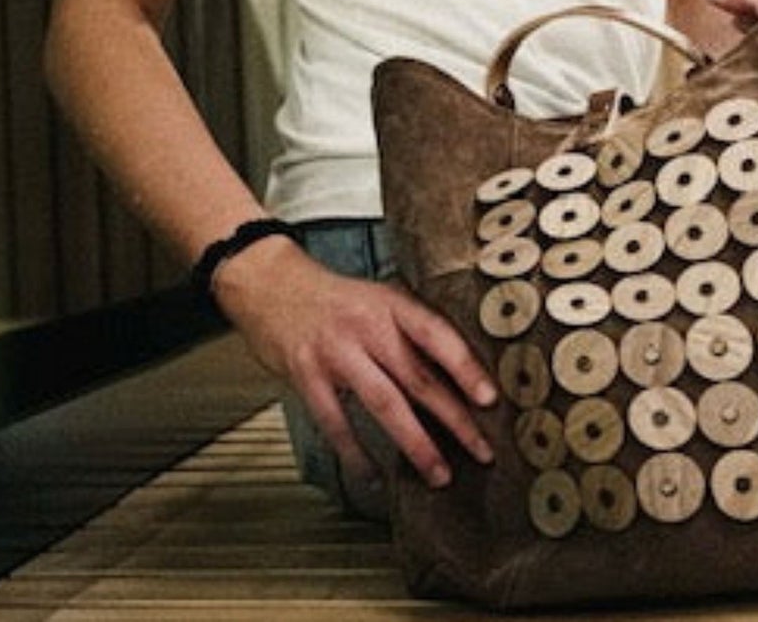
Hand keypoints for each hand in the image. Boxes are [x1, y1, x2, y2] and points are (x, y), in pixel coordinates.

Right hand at [212, 237, 496, 489]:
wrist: (268, 283)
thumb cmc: (332, 297)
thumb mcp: (375, 298)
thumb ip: (408, 331)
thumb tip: (457, 376)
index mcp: (388, 303)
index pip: (436, 334)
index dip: (465, 367)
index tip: (489, 398)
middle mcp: (365, 325)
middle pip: (418, 378)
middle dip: (454, 419)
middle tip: (482, 450)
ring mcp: (335, 351)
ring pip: (384, 404)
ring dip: (416, 444)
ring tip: (439, 473)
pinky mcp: (306, 375)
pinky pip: (336, 422)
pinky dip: (355, 452)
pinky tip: (371, 474)